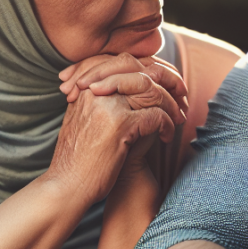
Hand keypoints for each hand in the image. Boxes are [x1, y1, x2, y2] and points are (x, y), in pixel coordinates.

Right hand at [45, 54, 186, 204]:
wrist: (66, 185)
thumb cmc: (79, 157)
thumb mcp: (87, 120)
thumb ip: (106, 100)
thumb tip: (140, 87)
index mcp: (86, 86)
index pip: (124, 62)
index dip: (150, 70)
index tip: (166, 85)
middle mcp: (95, 89)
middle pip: (139, 68)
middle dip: (166, 79)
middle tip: (181, 95)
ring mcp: (107, 105)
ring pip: (151, 89)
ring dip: (171, 103)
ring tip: (177, 117)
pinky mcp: (120, 124)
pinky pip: (155, 115)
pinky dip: (166, 125)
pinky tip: (166, 137)